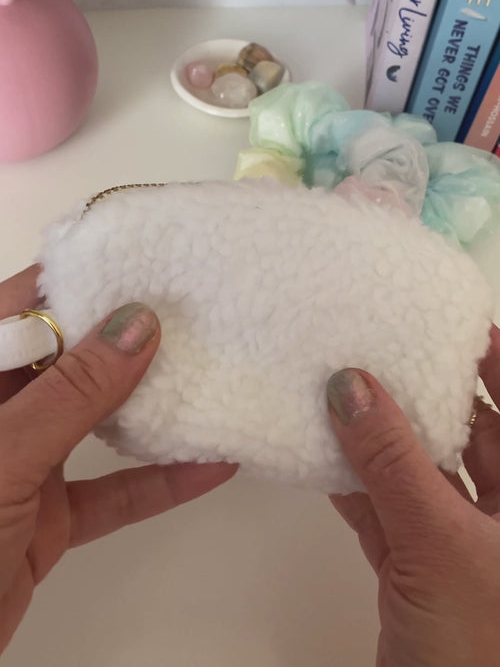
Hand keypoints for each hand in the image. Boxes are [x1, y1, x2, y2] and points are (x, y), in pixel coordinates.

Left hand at [0, 266, 236, 653]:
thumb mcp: (5, 455)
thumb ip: (71, 393)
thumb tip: (139, 323)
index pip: (20, 308)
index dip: (75, 279)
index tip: (140, 256)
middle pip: (65, 361)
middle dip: (123, 338)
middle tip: (190, 307)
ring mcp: (19, 467)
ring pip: (92, 424)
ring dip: (148, 408)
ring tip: (208, 371)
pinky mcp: (45, 520)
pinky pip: (108, 492)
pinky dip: (156, 483)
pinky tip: (211, 466)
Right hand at [327, 326, 499, 666]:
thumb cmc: (481, 647)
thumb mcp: (442, 544)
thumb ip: (393, 462)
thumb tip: (350, 383)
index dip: (493, 359)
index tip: (448, 314)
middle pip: (470, 435)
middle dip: (424, 391)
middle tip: (379, 340)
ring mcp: (463, 548)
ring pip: (420, 474)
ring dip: (380, 439)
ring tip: (340, 385)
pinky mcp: (419, 577)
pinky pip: (387, 514)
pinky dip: (355, 486)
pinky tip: (320, 451)